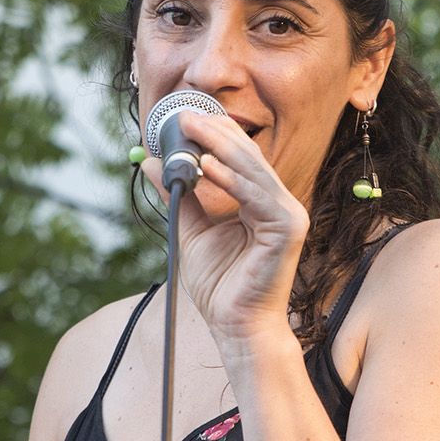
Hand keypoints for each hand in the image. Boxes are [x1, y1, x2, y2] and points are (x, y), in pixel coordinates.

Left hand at [139, 108, 307, 344]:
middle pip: (247, 157)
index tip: (182, 117)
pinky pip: (257, 196)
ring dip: (218, 146)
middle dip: (214, 132)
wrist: (236, 325)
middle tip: (183, 114)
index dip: (213, 134)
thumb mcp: (190, 230)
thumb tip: (150, 162)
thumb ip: (177, 195)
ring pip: (252, 170)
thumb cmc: (219, 286)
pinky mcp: (289, 228)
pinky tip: (206, 164)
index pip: (239, 159)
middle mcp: (279, 204)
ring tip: (189, 129)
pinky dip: (231, 179)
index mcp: (261, 203)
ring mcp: (289, 215)